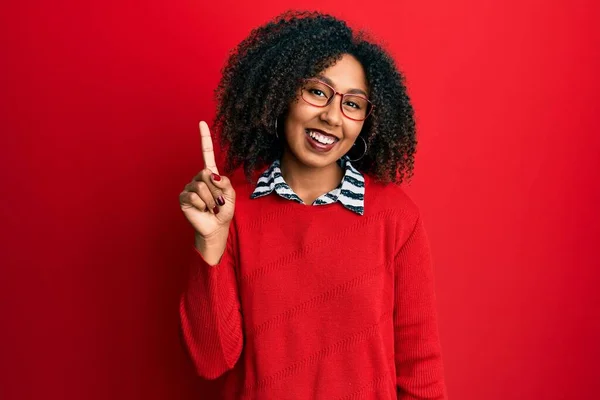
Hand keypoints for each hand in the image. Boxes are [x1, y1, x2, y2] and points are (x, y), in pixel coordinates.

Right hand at [179, 121, 235, 239]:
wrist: (216, 227)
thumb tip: (212, 176)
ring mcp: (189, 187)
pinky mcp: (184, 197)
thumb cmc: (224, 211)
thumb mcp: (231, 195)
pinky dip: (202, 205)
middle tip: (217, 202)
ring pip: (202, 186)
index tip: (201, 123)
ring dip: (211, 200)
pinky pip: (194, 196)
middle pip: (207, 174)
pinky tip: (202, 210)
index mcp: (211, 174)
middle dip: (216, 190)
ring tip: (210, 207)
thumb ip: (225, 182)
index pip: (206, 153)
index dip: (204, 138)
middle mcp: (198, 178)